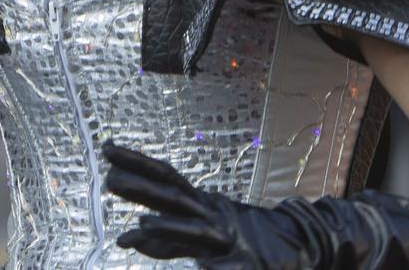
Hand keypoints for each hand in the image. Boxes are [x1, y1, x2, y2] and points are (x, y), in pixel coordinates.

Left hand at [105, 144, 312, 268]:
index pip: (166, 178)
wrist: (300, 246)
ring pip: (196, 233)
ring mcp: (229, 239)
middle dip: (143, 187)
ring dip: (170, 228)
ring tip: (141, 226)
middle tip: (109, 178)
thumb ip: (165, 241)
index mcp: (202, 205)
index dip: (138, 163)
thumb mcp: (199, 238)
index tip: (108, 150)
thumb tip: (128, 237)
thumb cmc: (242, 242)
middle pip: (175, 196)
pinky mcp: (247, 266)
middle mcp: (212, 216)